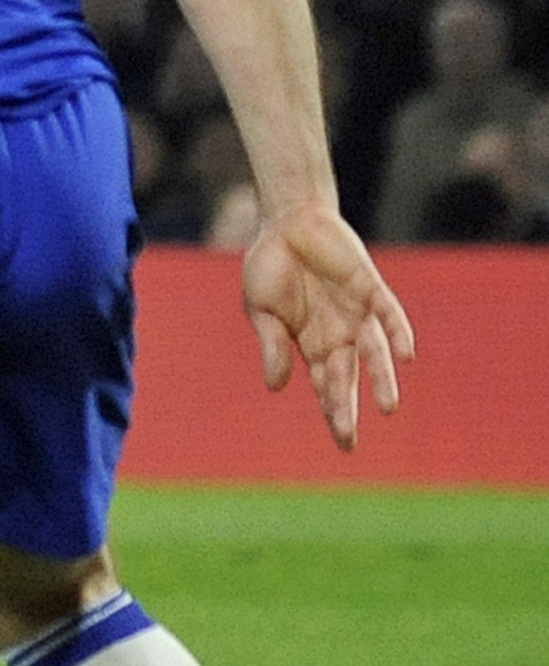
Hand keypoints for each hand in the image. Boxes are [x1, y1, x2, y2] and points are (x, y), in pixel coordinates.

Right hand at [238, 197, 412, 450]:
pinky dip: (397, 333)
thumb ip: (272, 345)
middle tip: (349, 440)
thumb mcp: (260, 310)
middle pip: (347, 377)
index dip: (334, 413)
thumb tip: (276, 387)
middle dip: (346, 408)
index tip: (345, 443)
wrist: (287, 222)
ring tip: (388, 408)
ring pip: (375, 352)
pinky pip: (388, 314)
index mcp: (311, 343)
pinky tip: (406, 356)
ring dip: (381, 379)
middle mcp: (338, 333)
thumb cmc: (269, 266)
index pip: (327, 385)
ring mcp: (356, 312)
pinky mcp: (370, 287)